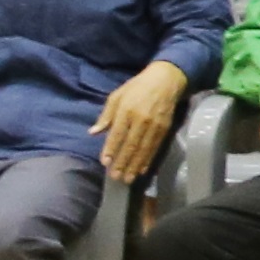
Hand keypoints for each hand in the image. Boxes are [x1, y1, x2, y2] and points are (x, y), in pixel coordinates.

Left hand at [93, 60, 184, 181]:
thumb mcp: (116, 96)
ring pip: (144, 149)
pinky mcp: (165, 128)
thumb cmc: (137, 87)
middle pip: (131, 145)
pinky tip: (143, 169)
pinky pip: (155, 147)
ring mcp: (155, 125)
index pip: (117, 134)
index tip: (105, 163)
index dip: (111, 149)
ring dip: (136, 165)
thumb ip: (106, 115)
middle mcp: (141, 120)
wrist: (166, 80)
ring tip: (128, 178)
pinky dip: (149, 159)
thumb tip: (93, 132)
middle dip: (123, 162)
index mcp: (126, 111)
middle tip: (116, 177)